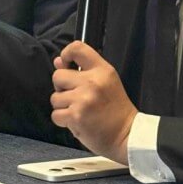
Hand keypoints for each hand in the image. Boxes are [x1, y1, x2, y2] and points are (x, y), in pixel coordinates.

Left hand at [50, 41, 137, 163]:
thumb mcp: (106, 82)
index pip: (77, 48)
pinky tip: (76, 121)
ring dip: (62, 106)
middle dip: (62, 87)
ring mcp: (83, 99)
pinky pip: (56, 114)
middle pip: (58, 75)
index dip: (66, 53)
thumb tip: (58, 61)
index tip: (65, 63)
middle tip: (76, 96)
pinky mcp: (76, 116)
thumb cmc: (116, 109)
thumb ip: (82, 70)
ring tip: (79, 110)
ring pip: (54, 97)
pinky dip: (63, 120)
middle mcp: (92, 82)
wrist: (127, 135)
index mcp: (102, 70)